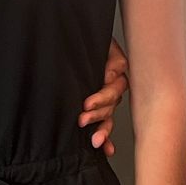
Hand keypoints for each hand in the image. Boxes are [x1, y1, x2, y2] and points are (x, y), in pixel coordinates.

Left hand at [76, 40, 130, 155]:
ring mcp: (106, 97)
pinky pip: (106, 123)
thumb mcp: (100, 42)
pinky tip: (106, 149)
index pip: (115, 87)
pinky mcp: (98, 106)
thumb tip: (110, 75)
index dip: (102, 97)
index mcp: (114, 68)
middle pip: (112, 104)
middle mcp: (112, 84)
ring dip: (103, 129)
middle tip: (82, 118)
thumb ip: (110, 56)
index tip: (86, 103)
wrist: (70, 35)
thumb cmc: (83, 38)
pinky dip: (107, 137)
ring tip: (94, 140)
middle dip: (97, 114)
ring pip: (109, 116)